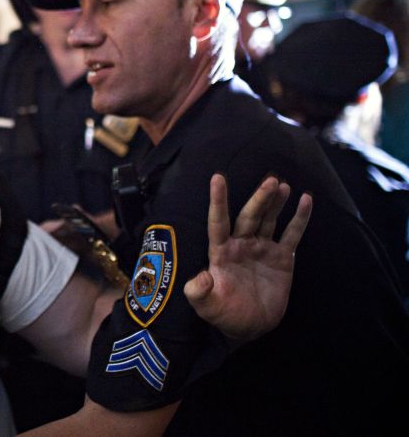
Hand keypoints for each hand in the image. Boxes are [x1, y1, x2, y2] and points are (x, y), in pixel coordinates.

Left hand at [185, 174, 310, 341]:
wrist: (248, 328)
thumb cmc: (223, 314)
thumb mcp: (207, 306)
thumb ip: (199, 292)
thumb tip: (199, 279)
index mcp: (221, 251)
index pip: (218, 221)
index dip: (218, 201)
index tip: (217, 177)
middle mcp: (241, 244)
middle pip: (249, 216)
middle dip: (259, 198)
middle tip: (270, 180)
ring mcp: (262, 248)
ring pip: (269, 219)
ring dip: (275, 202)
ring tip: (281, 184)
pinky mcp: (282, 257)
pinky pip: (291, 234)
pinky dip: (299, 218)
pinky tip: (306, 200)